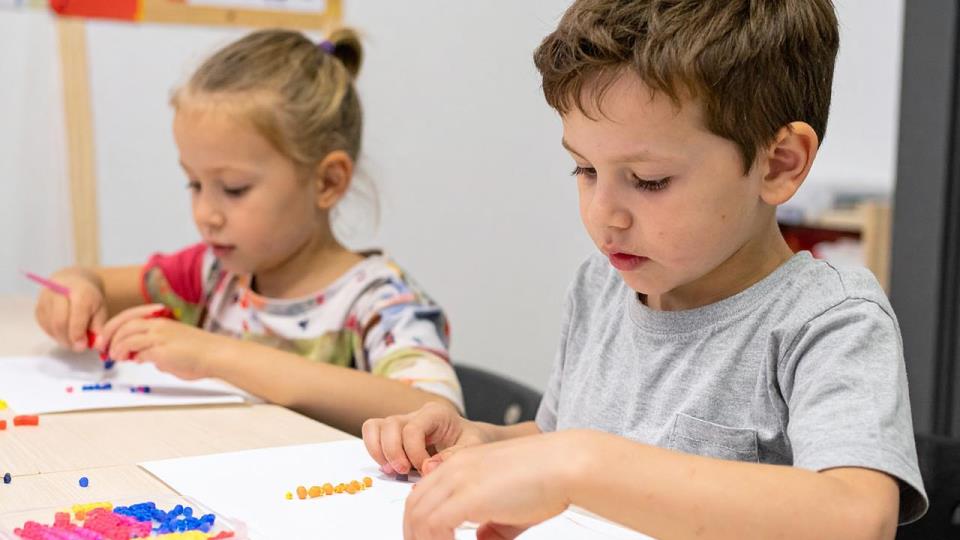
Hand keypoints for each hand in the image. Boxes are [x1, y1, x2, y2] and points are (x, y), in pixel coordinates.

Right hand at [34, 268, 107, 351]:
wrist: (73, 280)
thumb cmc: (90, 297)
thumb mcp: (101, 309)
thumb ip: (99, 327)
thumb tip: (97, 345)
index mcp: (80, 291)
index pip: (76, 316)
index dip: (78, 335)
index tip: (83, 346)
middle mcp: (59, 292)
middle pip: (59, 322)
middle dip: (69, 339)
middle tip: (78, 347)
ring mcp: (45, 299)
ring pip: (50, 326)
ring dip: (62, 339)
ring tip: (73, 341)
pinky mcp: (38, 307)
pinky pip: (44, 326)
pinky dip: (55, 334)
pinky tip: (64, 334)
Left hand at [100, 304, 217, 379]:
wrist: (216, 354)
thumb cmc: (199, 352)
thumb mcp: (172, 343)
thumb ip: (155, 348)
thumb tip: (142, 357)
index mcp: (161, 320)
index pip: (129, 317)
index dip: (113, 327)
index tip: (106, 338)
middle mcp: (158, 325)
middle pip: (123, 324)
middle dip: (108, 336)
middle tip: (103, 349)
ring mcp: (159, 336)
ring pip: (126, 336)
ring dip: (116, 347)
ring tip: (115, 357)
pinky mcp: (161, 350)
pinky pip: (138, 351)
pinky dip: (131, 356)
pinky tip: (132, 361)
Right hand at [362, 402, 491, 475]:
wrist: (468, 440)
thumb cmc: (470, 442)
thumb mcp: (472, 448)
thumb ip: (453, 456)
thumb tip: (427, 467)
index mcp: (436, 413)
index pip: (413, 428)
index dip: (414, 452)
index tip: (425, 469)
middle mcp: (415, 414)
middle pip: (390, 425)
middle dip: (394, 453)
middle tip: (405, 471)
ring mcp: (401, 422)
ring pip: (375, 427)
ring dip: (380, 452)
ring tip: (395, 470)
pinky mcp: (392, 433)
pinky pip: (371, 434)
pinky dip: (375, 451)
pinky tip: (390, 467)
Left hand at [402, 430, 592, 539]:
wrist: (566, 464)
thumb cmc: (548, 479)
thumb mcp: (511, 505)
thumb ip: (492, 525)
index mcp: (461, 463)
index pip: (423, 494)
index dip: (419, 522)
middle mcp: (455, 467)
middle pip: (414, 506)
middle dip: (414, 535)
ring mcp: (459, 479)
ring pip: (418, 517)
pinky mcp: (469, 496)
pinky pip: (434, 525)